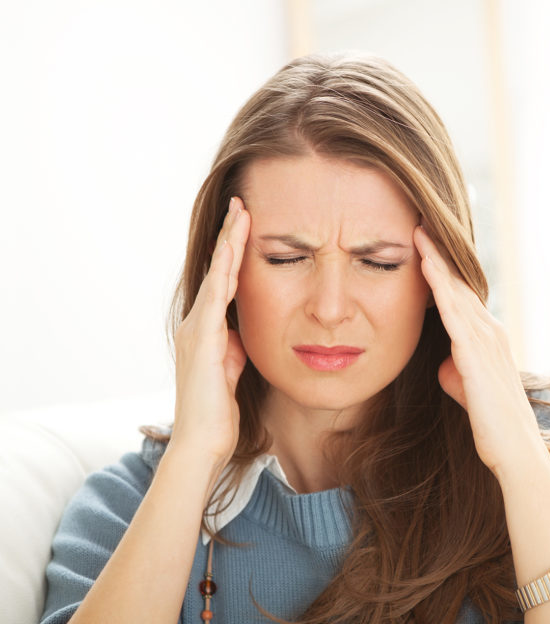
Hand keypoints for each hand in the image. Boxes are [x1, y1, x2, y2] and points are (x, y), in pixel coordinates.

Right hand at [170, 197, 250, 475]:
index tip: (246, 225)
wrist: (202, 442)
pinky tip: (234, 249)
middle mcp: (197, 325)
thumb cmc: (220, 413)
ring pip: (217, 276)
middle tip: (241, 202)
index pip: (224, 283)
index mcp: (207, 332)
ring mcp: (197, 330)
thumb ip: (236, 349)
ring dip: (229, 243)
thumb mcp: (234, 371)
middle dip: (230, 236)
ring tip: (240, 212)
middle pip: (218, 270)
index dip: (235, 253)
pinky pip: (216, 296)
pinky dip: (226, 270)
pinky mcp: (203, 339)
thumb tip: (242, 334)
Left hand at [413, 225, 543, 476]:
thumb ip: (456, 373)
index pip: (462, 297)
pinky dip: (440, 286)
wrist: (516, 452)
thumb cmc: (493, 426)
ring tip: (420, 232)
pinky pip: (455, 312)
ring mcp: (486, 341)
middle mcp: (491, 332)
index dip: (444, 270)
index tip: (425, 245)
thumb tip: (444, 365)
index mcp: (489, 339)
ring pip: (457, 291)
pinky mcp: (477, 354)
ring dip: (438, 260)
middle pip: (460, 285)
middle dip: (440, 253)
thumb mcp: (469, 391)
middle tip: (421, 222)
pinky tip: (427, 267)